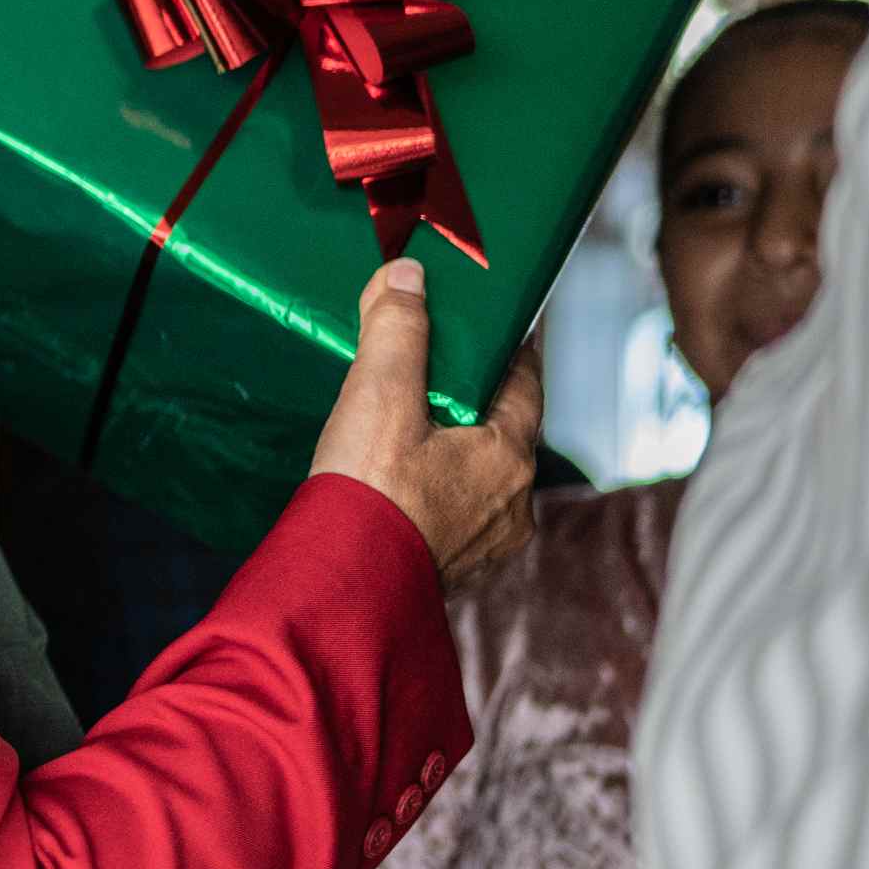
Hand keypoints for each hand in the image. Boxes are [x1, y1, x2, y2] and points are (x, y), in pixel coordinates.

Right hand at [309, 259, 538, 591]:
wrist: (343, 592)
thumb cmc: (366, 495)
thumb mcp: (379, 396)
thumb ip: (397, 330)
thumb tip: (410, 275)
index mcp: (509, 454)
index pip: (525, 381)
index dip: (509, 349)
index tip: (492, 326)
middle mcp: (515, 503)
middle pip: (505, 430)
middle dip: (475, 401)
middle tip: (436, 375)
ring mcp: (491, 544)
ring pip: (484, 479)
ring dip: (459, 453)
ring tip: (414, 434)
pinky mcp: (459, 573)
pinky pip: (461, 519)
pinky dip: (441, 496)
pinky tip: (405, 490)